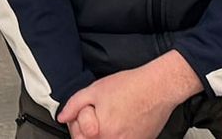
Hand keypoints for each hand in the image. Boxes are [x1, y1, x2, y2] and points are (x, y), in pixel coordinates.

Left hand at [57, 53, 199, 138]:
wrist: (158, 87)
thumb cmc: (131, 87)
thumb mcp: (95, 90)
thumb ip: (74, 105)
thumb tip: (63, 116)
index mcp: (100, 133)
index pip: (78, 138)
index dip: (77, 122)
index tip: (84, 112)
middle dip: (89, 127)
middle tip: (97, 110)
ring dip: (104, 131)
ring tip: (111, 114)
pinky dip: (118, 132)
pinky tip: (122, 118)